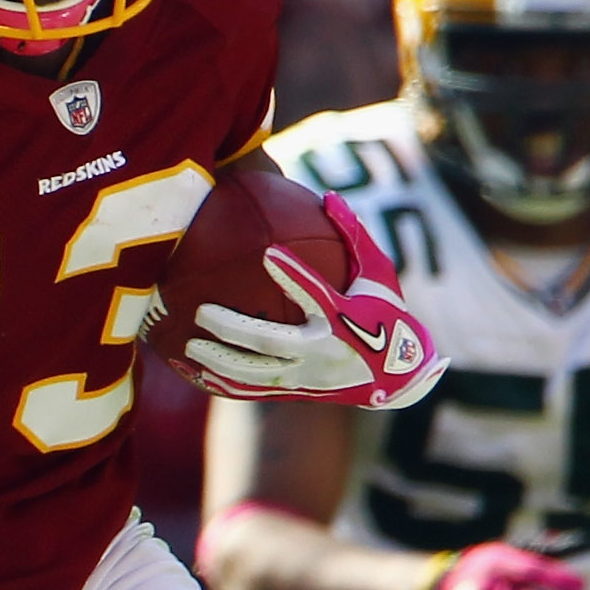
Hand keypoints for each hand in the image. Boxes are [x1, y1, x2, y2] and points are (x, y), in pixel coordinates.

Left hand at [181, 194, 443, 409]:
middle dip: (233, 328)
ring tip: (189, 346)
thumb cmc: (386, 315)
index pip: (315, 294)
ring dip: (220, 360)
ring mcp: (307, 376)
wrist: (400, 376)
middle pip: (270, 342)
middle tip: (200, 312)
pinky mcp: (298, 392)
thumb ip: (353, 236)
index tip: (268, 254)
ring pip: (256, 373)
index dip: (294, 275)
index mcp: (342, 319)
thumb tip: (329, 196)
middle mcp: (322, 351)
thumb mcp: (378, 275)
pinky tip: (196, 374)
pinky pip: (255, 392)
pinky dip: (225, 384)